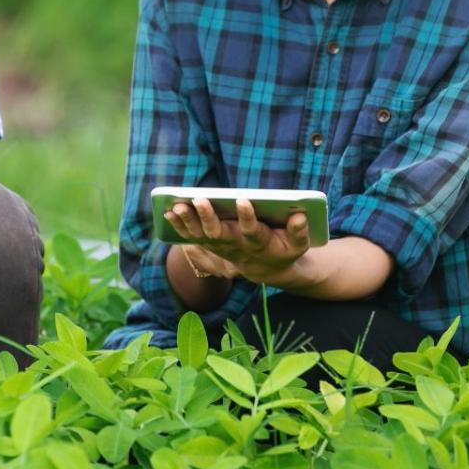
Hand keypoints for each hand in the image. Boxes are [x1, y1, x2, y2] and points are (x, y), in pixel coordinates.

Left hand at [165, 198, 309, 285]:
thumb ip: (299, 232)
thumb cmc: (283, 250)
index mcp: (259, 244)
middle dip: (208, 216)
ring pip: (201, 235)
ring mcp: (221, 247)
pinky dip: (179, 225)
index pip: (252, 230)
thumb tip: (300, 216)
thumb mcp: (297, 245)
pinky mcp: (210, 244)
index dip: (247, 217)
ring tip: (177, 205)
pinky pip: (191, 236)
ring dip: (188, 221)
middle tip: (198, 199)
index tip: (242, 200)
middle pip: (219, 233)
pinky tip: (168, 212)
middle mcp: (237, 247)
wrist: (267, 269)